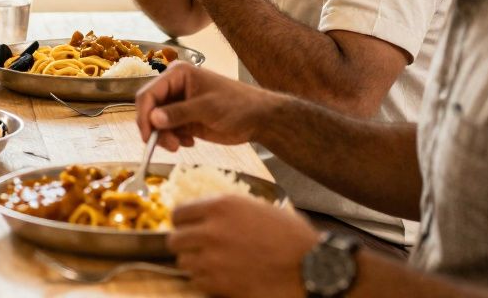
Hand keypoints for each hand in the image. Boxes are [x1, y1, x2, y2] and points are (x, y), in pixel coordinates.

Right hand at [134, 61, 278, 149]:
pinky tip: (190, 142)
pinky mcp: (184, 119)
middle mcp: (174, 87)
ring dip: (165, 137)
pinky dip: (174, 139)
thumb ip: (179, 113)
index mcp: (177, 75)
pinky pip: (168, 130)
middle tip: (168, 146)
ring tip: (180, 145)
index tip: (148, 137)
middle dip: (155, 129)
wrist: (259, 119)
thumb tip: (153, 119)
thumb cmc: (237, 105)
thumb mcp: (207, 108)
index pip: (149, 94)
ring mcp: (179, 104)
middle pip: (150, 109)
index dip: (144, 115)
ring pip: (157, 122)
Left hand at [169, 195, 318, 297]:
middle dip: (185, 245)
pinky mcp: (218, 283)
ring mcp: (212, 258)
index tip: (187, 228)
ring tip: (214, 265)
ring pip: (183, 262)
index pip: (179, 212)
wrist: (313, 268)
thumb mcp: (259, 209)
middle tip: (197, 249)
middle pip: (174, 239)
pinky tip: (223, 278)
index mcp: (222, 205)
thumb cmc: (293, 238)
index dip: (183, 222)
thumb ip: (229, 211)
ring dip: (195, 264)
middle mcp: (212, 230)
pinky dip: (206, 282)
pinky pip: (197, 282)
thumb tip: (207, 214)